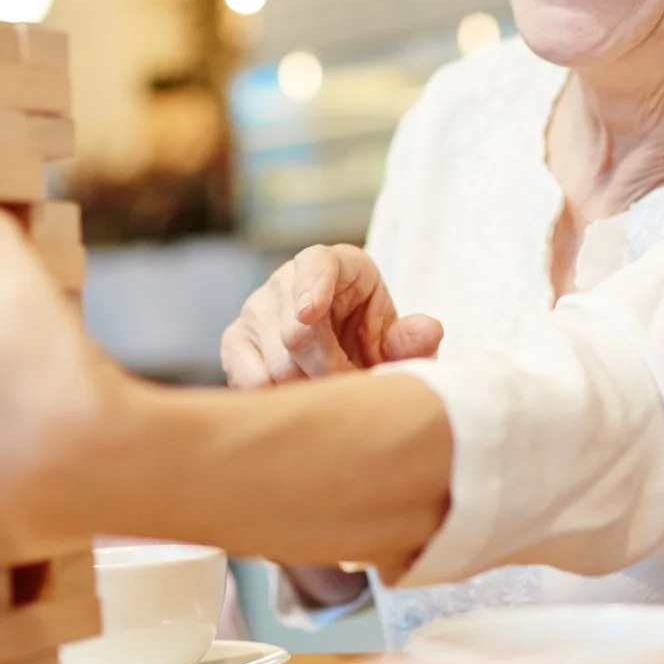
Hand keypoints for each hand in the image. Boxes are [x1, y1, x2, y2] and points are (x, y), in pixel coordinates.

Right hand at [218, 244, 442, 388]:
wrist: (338, 347)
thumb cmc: (370, 338)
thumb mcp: (395, 337)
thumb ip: (413, 339)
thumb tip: (429, 331)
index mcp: (331, 263)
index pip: (315, 265)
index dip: (313, 287)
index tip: (310, 314)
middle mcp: (284, 279)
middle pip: (297, 335)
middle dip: (332, 372)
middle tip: (356, 392)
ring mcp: (254, 309)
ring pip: (276, 364)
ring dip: (309, 391)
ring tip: (333, 396)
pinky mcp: (234, 341)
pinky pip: (248, 379)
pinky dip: (277, 399)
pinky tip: (299, 401)